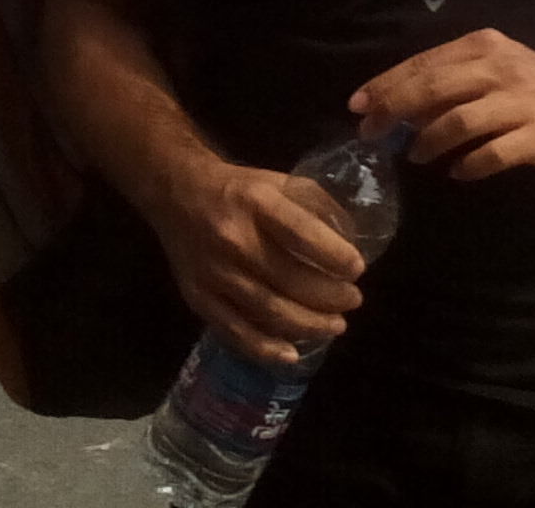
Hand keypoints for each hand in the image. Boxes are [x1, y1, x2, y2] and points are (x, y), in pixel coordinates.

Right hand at [144, 157, 364, 366]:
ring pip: (268, 311)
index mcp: (257, 202)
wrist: (177, 193)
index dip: (335, 256)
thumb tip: (350, 241)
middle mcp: (233, 238)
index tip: (358, 269)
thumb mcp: (279, 181)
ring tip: (336, 325)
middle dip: (330, 297)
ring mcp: (213, 273)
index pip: (302, 234)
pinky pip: (235, 332)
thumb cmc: (239, 189)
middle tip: (353, 300)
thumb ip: (316, 206)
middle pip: (290, 280)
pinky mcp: (198, 298)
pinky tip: (292, 354)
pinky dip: (266, 349)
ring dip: (309, 325)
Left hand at [351, 29, 534, 181]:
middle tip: (371, 134)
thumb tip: (396, 108)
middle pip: (436, 88)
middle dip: (396, 111)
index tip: (357, 106)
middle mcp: (499, 69)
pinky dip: (470, 164)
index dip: (387, 85)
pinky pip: (495, 153)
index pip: (424, 63)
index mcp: (481, 46)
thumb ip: (446, 80)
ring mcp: (520, 102)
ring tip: (414, 156)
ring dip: (430, 140)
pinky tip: (456, 172)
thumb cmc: (524, 82)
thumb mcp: (486, 65)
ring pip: (462, 120)